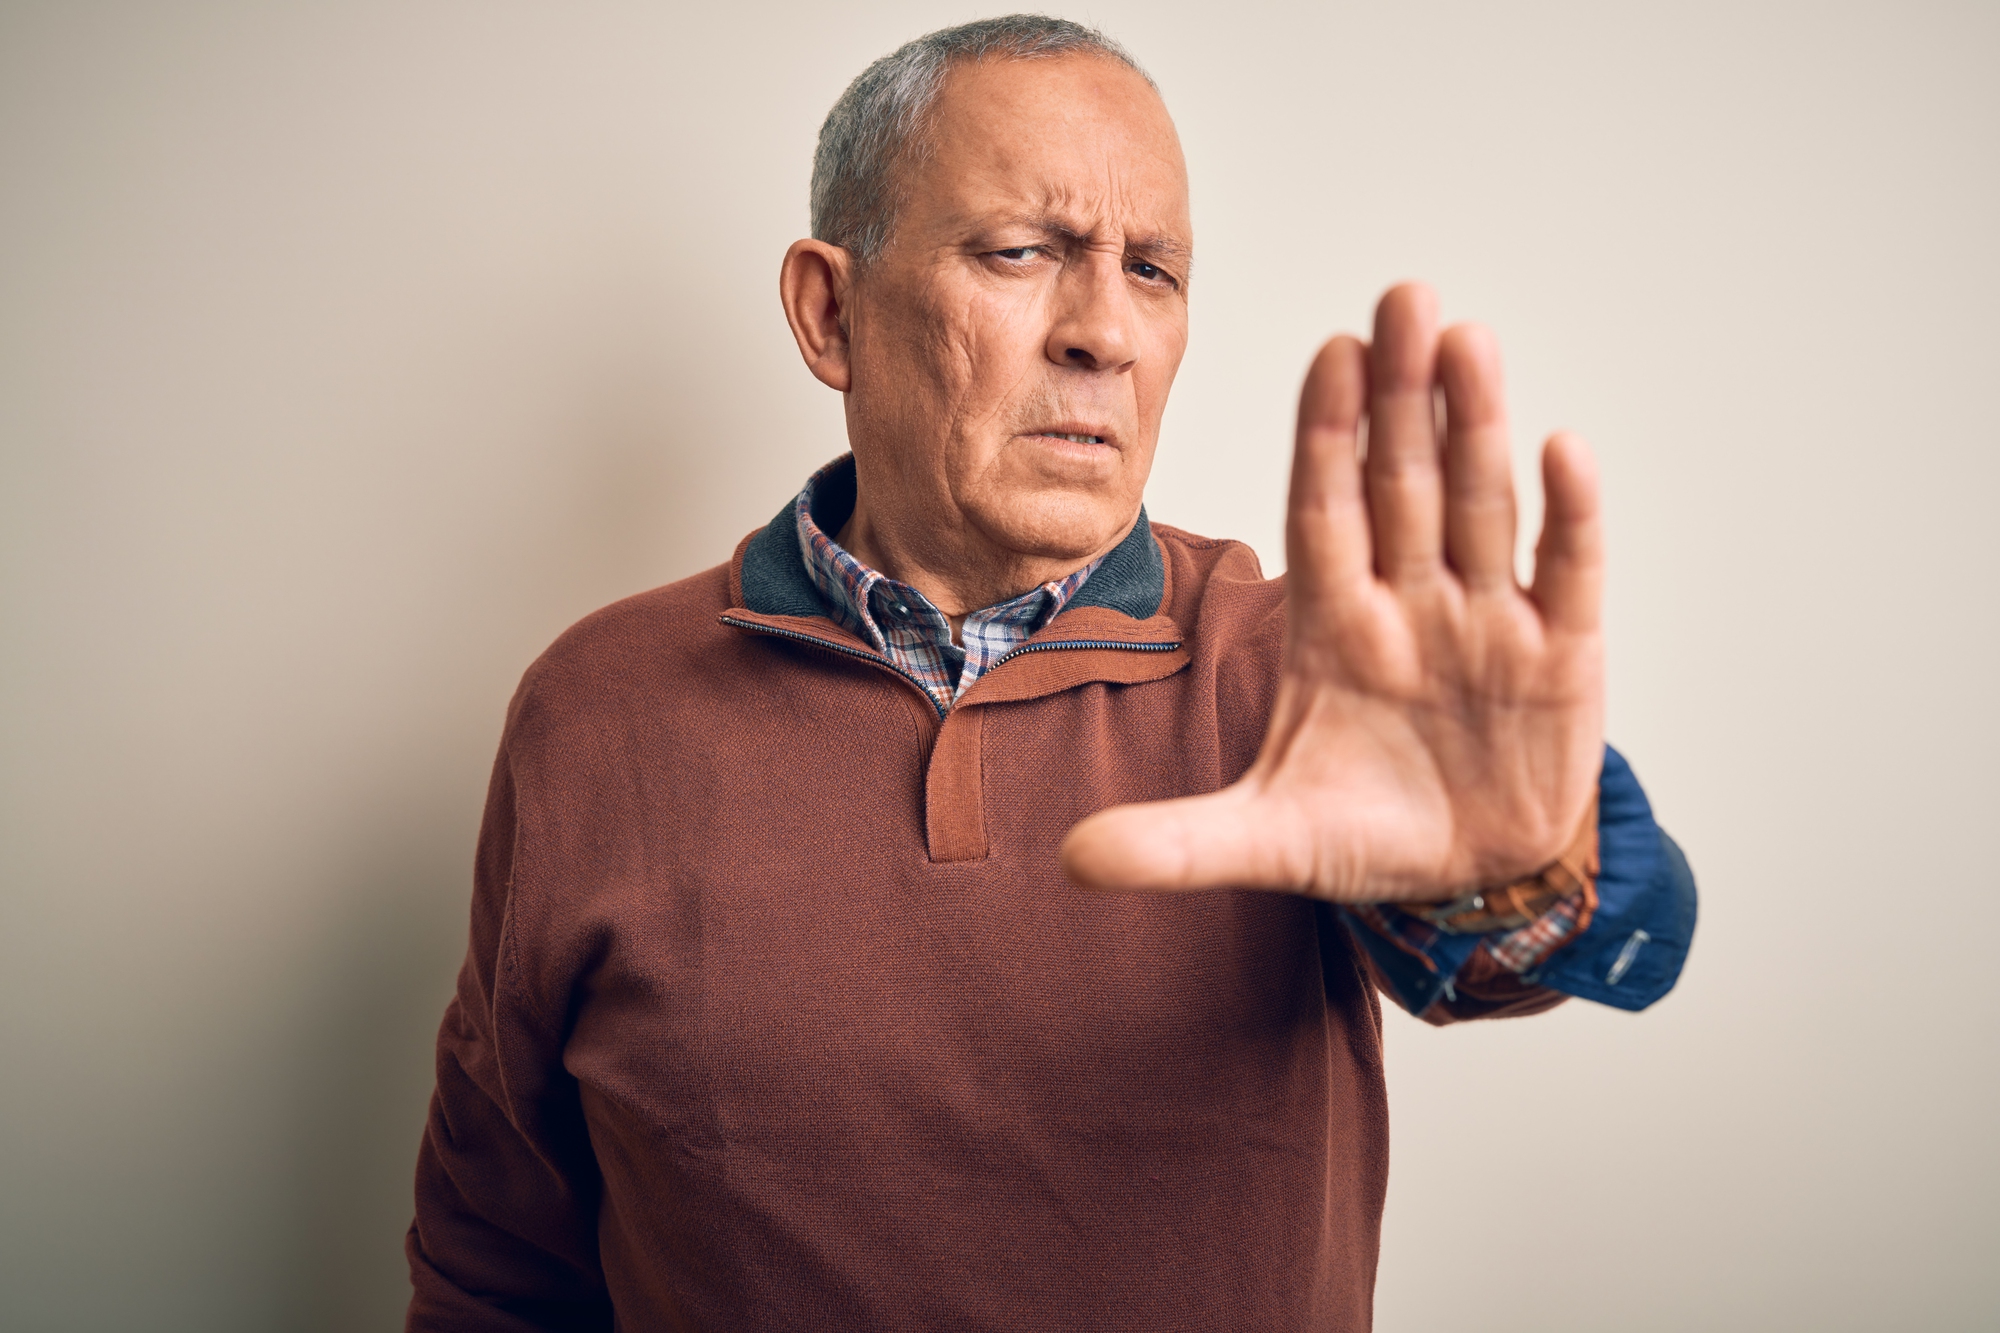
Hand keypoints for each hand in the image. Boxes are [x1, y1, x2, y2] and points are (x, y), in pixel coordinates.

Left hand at [1061, 283, 1603, 901]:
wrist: (1468, 883)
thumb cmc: (1366, 832)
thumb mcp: (1268, 842)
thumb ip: (1177, 844)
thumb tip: (1071, 862)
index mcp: (1332, 627)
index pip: (1324, 510)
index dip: (1327, 435)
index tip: (1329, 353)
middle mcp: (1410, 603)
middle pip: (1403, 483)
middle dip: (1402, 397)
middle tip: (1403, 301)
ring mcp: (1487, 622)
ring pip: (1479, 505)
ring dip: (1477, 427)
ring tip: (1469, 342)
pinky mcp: (1564, 658)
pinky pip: (1566, 573)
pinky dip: (1569, 517)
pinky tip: (1562, 449)